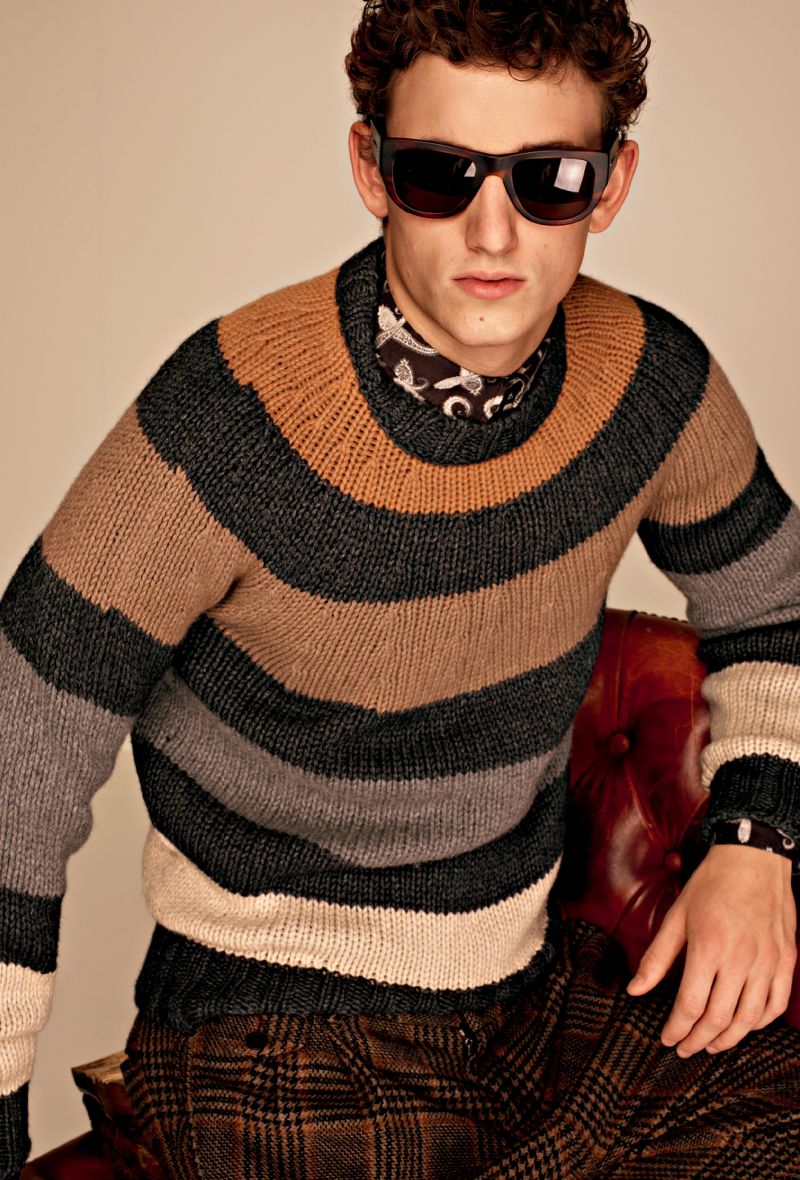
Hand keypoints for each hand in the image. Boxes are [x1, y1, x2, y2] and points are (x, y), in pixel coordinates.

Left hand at [625, 843, 796, 1056]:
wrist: (753, 859)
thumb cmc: (711, 885)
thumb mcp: (676, 916)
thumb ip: (657, 958)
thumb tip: (635, 991)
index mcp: (709, 947)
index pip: (690, 1005)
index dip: (676, 1029)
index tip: (667, 1038)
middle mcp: (741, 959)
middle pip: (719, 1019)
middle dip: (697, 1041)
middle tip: (684, 1048)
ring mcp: (768, 961)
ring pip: (749, 1019)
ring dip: (728, 1039)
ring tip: (710, 1044)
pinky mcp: (786, 960)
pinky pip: (776, 1004)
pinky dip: (759, 1022)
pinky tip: (743, 1025)